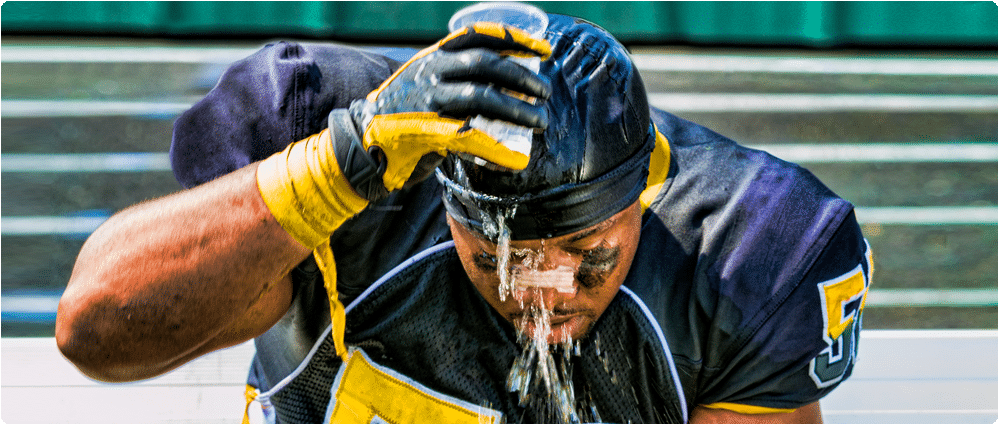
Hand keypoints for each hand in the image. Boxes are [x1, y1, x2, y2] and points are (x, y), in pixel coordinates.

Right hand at [344, 23, 551, 197]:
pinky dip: (497, 150)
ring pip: (483, 98)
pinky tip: (516, 159)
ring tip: (540, 120)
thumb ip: (456, 79)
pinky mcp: (427, 132)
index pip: (479, 36)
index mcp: (434, 56)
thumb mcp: (425, 83)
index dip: (515, 40)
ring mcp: (428, 101)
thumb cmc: (403, 115)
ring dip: (518, 110)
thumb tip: (507, 86)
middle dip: (522, 77)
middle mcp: (431, 72)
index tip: (543, 50)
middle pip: (486, 64)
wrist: (363, 141)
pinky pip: (471, 138)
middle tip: (545, 93)